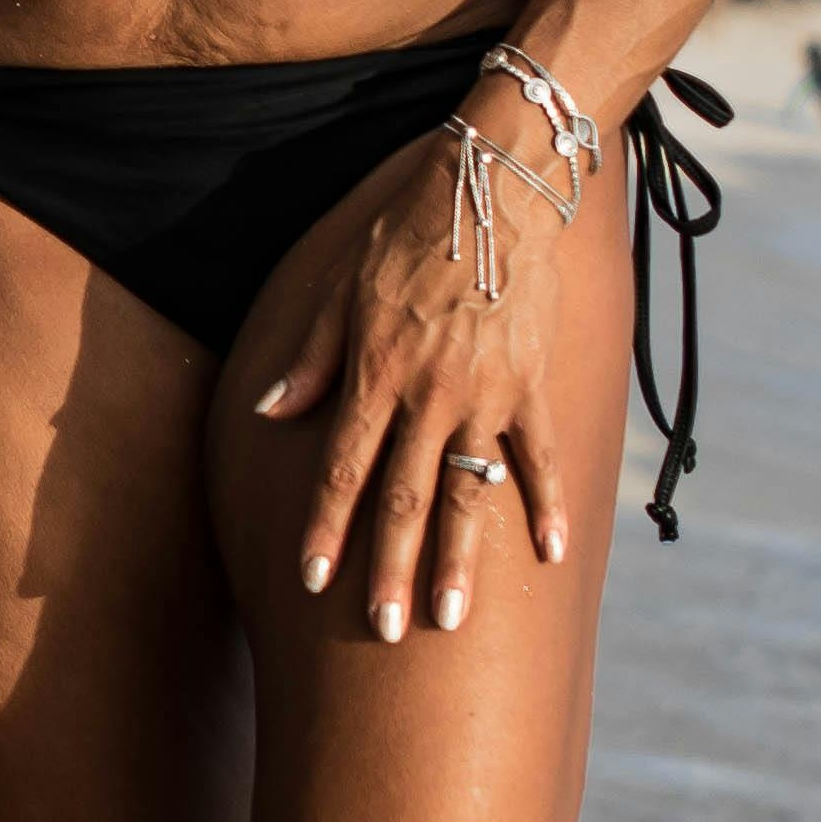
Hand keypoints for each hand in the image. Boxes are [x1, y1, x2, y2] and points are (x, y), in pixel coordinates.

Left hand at [246, 123, 570, 640]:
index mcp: (375, 372)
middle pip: (403, 497)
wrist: (492, 188)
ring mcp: (485, 395)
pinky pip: (540, 456)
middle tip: (383, 633)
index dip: (327, 526)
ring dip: (459, 562)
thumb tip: (270, 411)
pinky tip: (550, 556)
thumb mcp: (342, 287)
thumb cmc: (405, 231)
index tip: (314, 582)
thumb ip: (312, 357)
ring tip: (450, 622)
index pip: (343, 467)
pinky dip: (546, 505)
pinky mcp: (532, 385)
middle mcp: (428, 394)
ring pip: (468, 494)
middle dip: (389, 569)